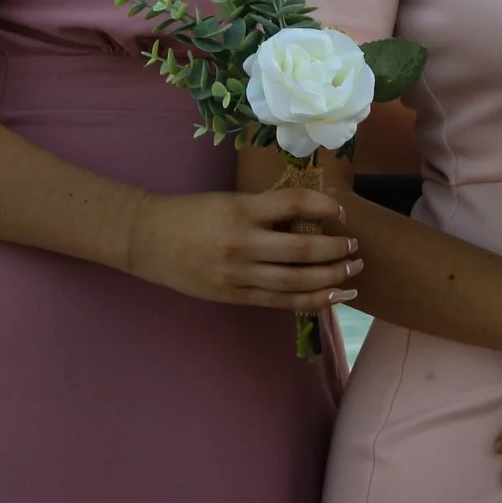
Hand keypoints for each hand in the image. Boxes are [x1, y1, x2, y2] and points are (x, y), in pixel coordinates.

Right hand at [125, 187, 359, 310]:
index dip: (325, 206)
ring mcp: (236, 273)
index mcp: (242, 209)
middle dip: (336, 250)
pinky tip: (330, 297)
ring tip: (352, 273)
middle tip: (355, 248)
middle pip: (302, 249)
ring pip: (295, 280)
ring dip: (330, 278)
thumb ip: (266, 210)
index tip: (341, 211)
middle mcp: (241, 242)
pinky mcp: (232, 295)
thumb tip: (313, 216)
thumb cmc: (193, 213)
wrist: (146, 238)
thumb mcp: (230, 200)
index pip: (296, 203)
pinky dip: (308, 301)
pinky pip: (277, 301)